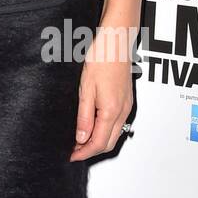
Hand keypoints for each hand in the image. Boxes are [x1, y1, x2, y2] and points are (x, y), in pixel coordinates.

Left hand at [70, 24, 134, 160]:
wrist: (116, 41)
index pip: (99, 143)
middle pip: (109, 143)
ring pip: (114, 134)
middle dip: (90, 150)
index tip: (71, 156)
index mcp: (111, 110)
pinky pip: (117, 123)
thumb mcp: (85, 89)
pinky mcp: (126, 100)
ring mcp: (126, 106)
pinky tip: (91, 125)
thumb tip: (81, 138)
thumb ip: (84, 116)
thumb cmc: (101, 58)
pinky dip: (104, 130)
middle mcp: (123, 111)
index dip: (84, 153)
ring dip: (97, 141)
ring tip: (78, 139)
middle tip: (72, 150)